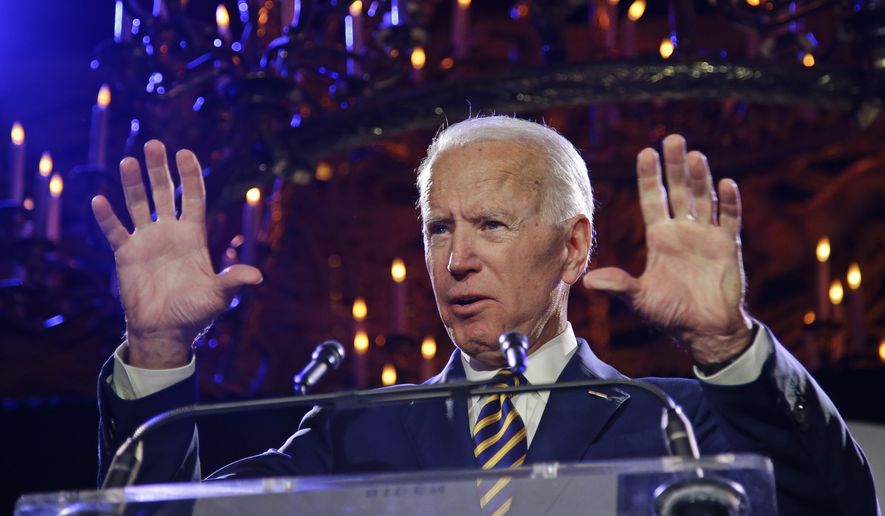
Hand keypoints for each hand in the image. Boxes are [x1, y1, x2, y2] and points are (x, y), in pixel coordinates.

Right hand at [91, 140, 262, 368]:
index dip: (189, 176)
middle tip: (155, 144)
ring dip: (133, 184)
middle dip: (159, 170)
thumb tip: (258, 277)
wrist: (166, 331)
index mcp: (193, 237)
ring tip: (128, 161)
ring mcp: (147, 242)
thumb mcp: (218, 296)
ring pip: (138, 205)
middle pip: (163, 193)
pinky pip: (115, 232)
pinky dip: (107, 217)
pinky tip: (100, 200)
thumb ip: (233, 281)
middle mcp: (169, 233)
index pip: (192, 199)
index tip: (185, 153)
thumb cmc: (195, 313)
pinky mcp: (127, 255)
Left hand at [583, 135, 752, 365]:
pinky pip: (729, 219)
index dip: (650, 176)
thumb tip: (588, 281)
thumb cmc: (670, 313)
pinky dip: (728, 203)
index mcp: (659, 237)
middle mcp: (682, 230)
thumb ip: (619, 286)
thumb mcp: (639, 299)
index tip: (645, 152)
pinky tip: (726, 184)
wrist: (704, 329)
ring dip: (701, 178)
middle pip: (679, 190)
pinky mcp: (728, 246)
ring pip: (704, 199)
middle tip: (672, 138)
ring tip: (695, 156)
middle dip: (675, 166)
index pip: (653, 199)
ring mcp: (706, 235)